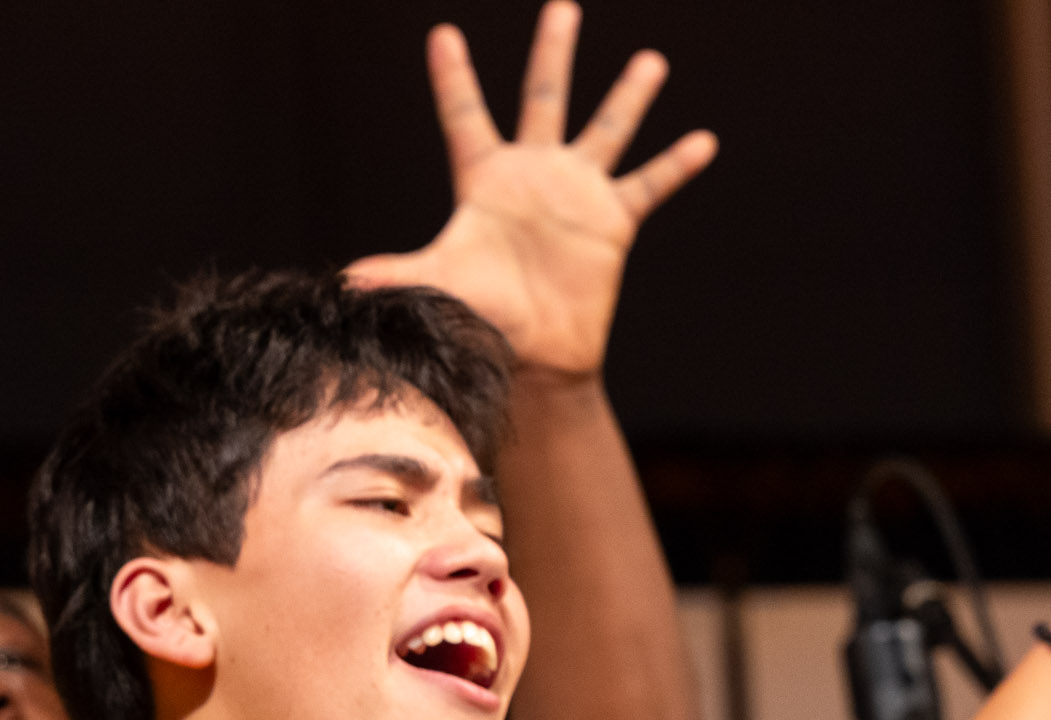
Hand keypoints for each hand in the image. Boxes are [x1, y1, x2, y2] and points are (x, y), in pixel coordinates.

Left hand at [344, 1, 714, 376]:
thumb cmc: (482, 317)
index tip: (441, 35)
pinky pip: (650, 184)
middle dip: (552, 53)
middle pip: (543, 99)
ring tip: (649, 61)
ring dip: (628, 96)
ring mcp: (576, 192)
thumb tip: (347, 281)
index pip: (465, 117)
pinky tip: (703, 142)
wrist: (533, 354)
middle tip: (561, 6)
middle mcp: (533, 175)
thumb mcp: (438, 283)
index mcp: (485, 180)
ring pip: (606, 130)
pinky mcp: (613, 220)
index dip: (453, 78)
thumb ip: (395, 273)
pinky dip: (675, 165)